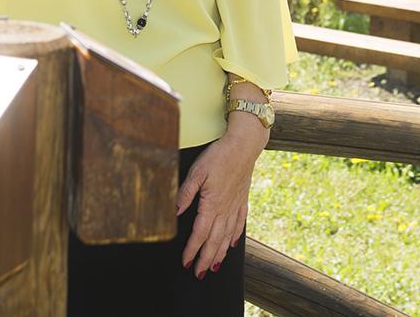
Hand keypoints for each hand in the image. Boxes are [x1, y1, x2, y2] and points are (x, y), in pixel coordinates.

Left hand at [175, 115, 265, 278]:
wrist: (244, 145)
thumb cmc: (218, 155)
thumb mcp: (196, 171)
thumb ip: (185, 193)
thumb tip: (176, 212)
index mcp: (212, 204)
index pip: (200, 233)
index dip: (192, 250)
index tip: (186, 262)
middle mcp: (225, 209)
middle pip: (214, 240)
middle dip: (205, 259)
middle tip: (199, 274)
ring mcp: (235, 205)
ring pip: (226, 236)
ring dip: (219, 253)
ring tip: (213, 266)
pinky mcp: (242, 200)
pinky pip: (239, 223)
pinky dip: (234, 237)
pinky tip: (231, 245)